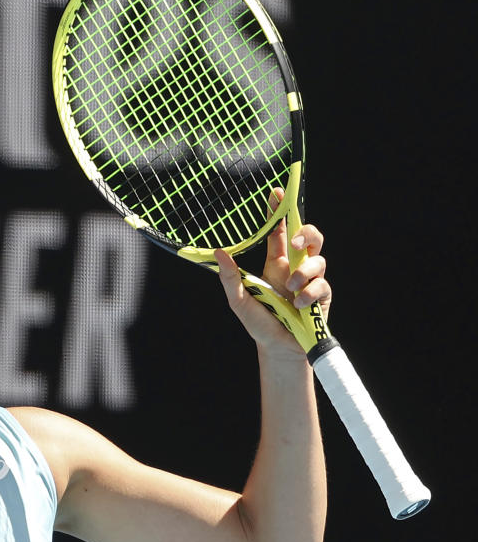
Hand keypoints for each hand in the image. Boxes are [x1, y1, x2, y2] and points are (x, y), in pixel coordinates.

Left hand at [215, 190, 331, 356]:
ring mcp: (311, 280)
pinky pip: (322, 284)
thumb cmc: (259, 323)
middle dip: (305, 233)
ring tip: (290, 289)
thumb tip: (218, 253)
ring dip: (303, 272)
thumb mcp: (238, 300)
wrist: (279, 349)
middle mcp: (295, 268)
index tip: (276, 193)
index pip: (279, 232)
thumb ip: (230, 277)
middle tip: (293, 244)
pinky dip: (309, 293)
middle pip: (309, 236)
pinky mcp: (323, 295)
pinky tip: (298, 305)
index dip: (279, 212)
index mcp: (275, 264)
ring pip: (318, 259)